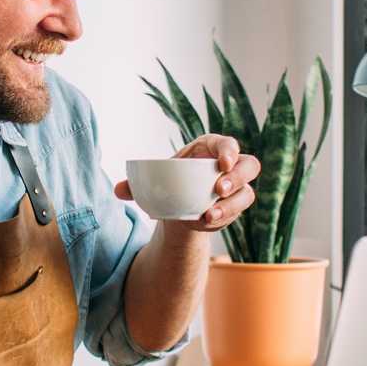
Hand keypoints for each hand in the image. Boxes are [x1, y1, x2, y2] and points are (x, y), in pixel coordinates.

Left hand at [114, 134, 260, 232]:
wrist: (177, 204)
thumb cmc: (170, 183)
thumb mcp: (155, 180)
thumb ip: (136, 184)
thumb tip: (118, 190)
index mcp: (211, 148)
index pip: (228, 144)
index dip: (229, 151)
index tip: (222, 163)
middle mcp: (230, 166)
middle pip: (249, 166)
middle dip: (237, 177)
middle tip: (219, 189)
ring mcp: (237, 188)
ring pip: (247, 192)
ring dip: (232, 204)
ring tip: (210, 214)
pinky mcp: (236, 206)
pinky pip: (239, 211)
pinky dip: (225, 217)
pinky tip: (207, 222)